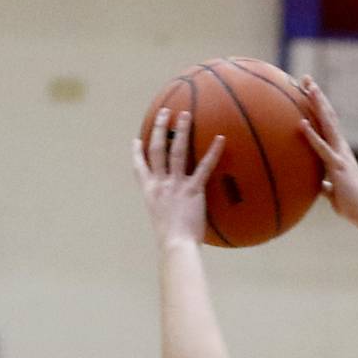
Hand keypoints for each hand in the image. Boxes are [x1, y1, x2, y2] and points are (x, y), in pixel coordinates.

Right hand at [132, 109, 223, 248]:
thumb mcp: (163, 222)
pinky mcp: (193, 190)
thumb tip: (178, 213)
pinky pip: (204, 167)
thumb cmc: (172, 241)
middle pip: (157, 149)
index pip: (140, 167)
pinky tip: (221, 138)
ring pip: (177, 151)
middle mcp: (160, 184)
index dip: (137, 152)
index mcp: (150, 192)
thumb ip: (168, 210)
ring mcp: (176, 185)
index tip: (136, 140)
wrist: (176, 245)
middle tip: (164, 112)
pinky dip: (213, 152)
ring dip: (181, 131)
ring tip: (185, 114)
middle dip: (160, 129)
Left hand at [298, 77, 357, 227]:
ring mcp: (340, 155)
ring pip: (327, 125)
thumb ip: (327, 186)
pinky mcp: (337, 166)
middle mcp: (342, 148)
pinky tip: (302, 124)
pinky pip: (322, 149)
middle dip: (317, 97)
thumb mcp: (335, 194)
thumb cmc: (352, 206)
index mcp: (340, 152)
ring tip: (308, 87)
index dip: (319, 107)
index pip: (328, 125)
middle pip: (328, 117)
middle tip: (307, 79)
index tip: (310, 91)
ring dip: (317, 105)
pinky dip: (312, 136)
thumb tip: (321, 186)